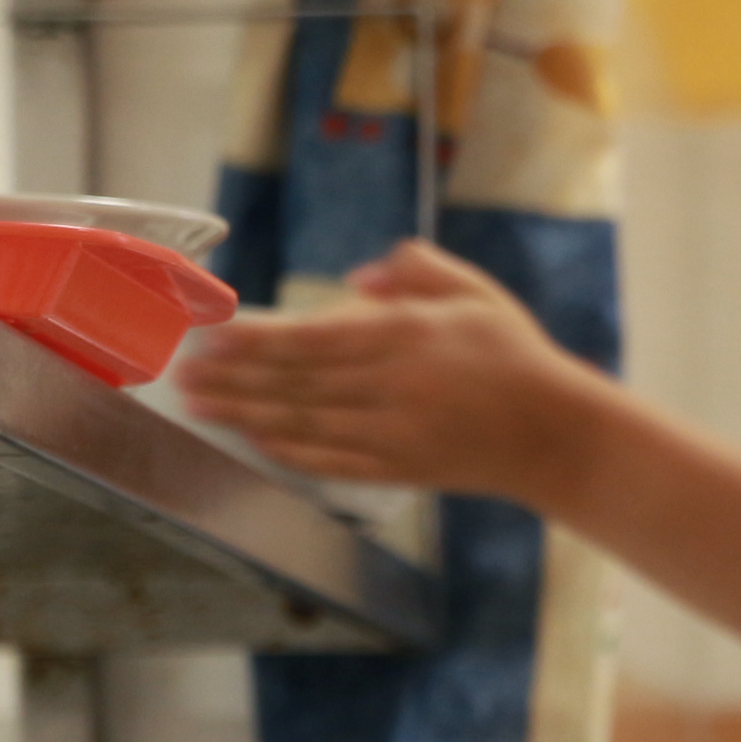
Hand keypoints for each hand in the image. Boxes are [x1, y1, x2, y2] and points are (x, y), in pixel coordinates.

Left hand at [178, 241, 604, 504]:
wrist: (557, 434)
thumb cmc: (518, 358)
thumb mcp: (478, 295)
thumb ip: (419, 272)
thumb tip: (361, 279)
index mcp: (409, 336)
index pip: (313, 338)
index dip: (256, 338)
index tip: (213, 333)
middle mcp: (394, 385)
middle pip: (296, 382)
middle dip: (233, 377)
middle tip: (183, 371)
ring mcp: (395, 432)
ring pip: (304, 423)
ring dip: (245, 415)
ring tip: (200, 406)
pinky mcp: (401, 469)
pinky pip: (332, 461)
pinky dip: (290, 453)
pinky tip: (258, 442)